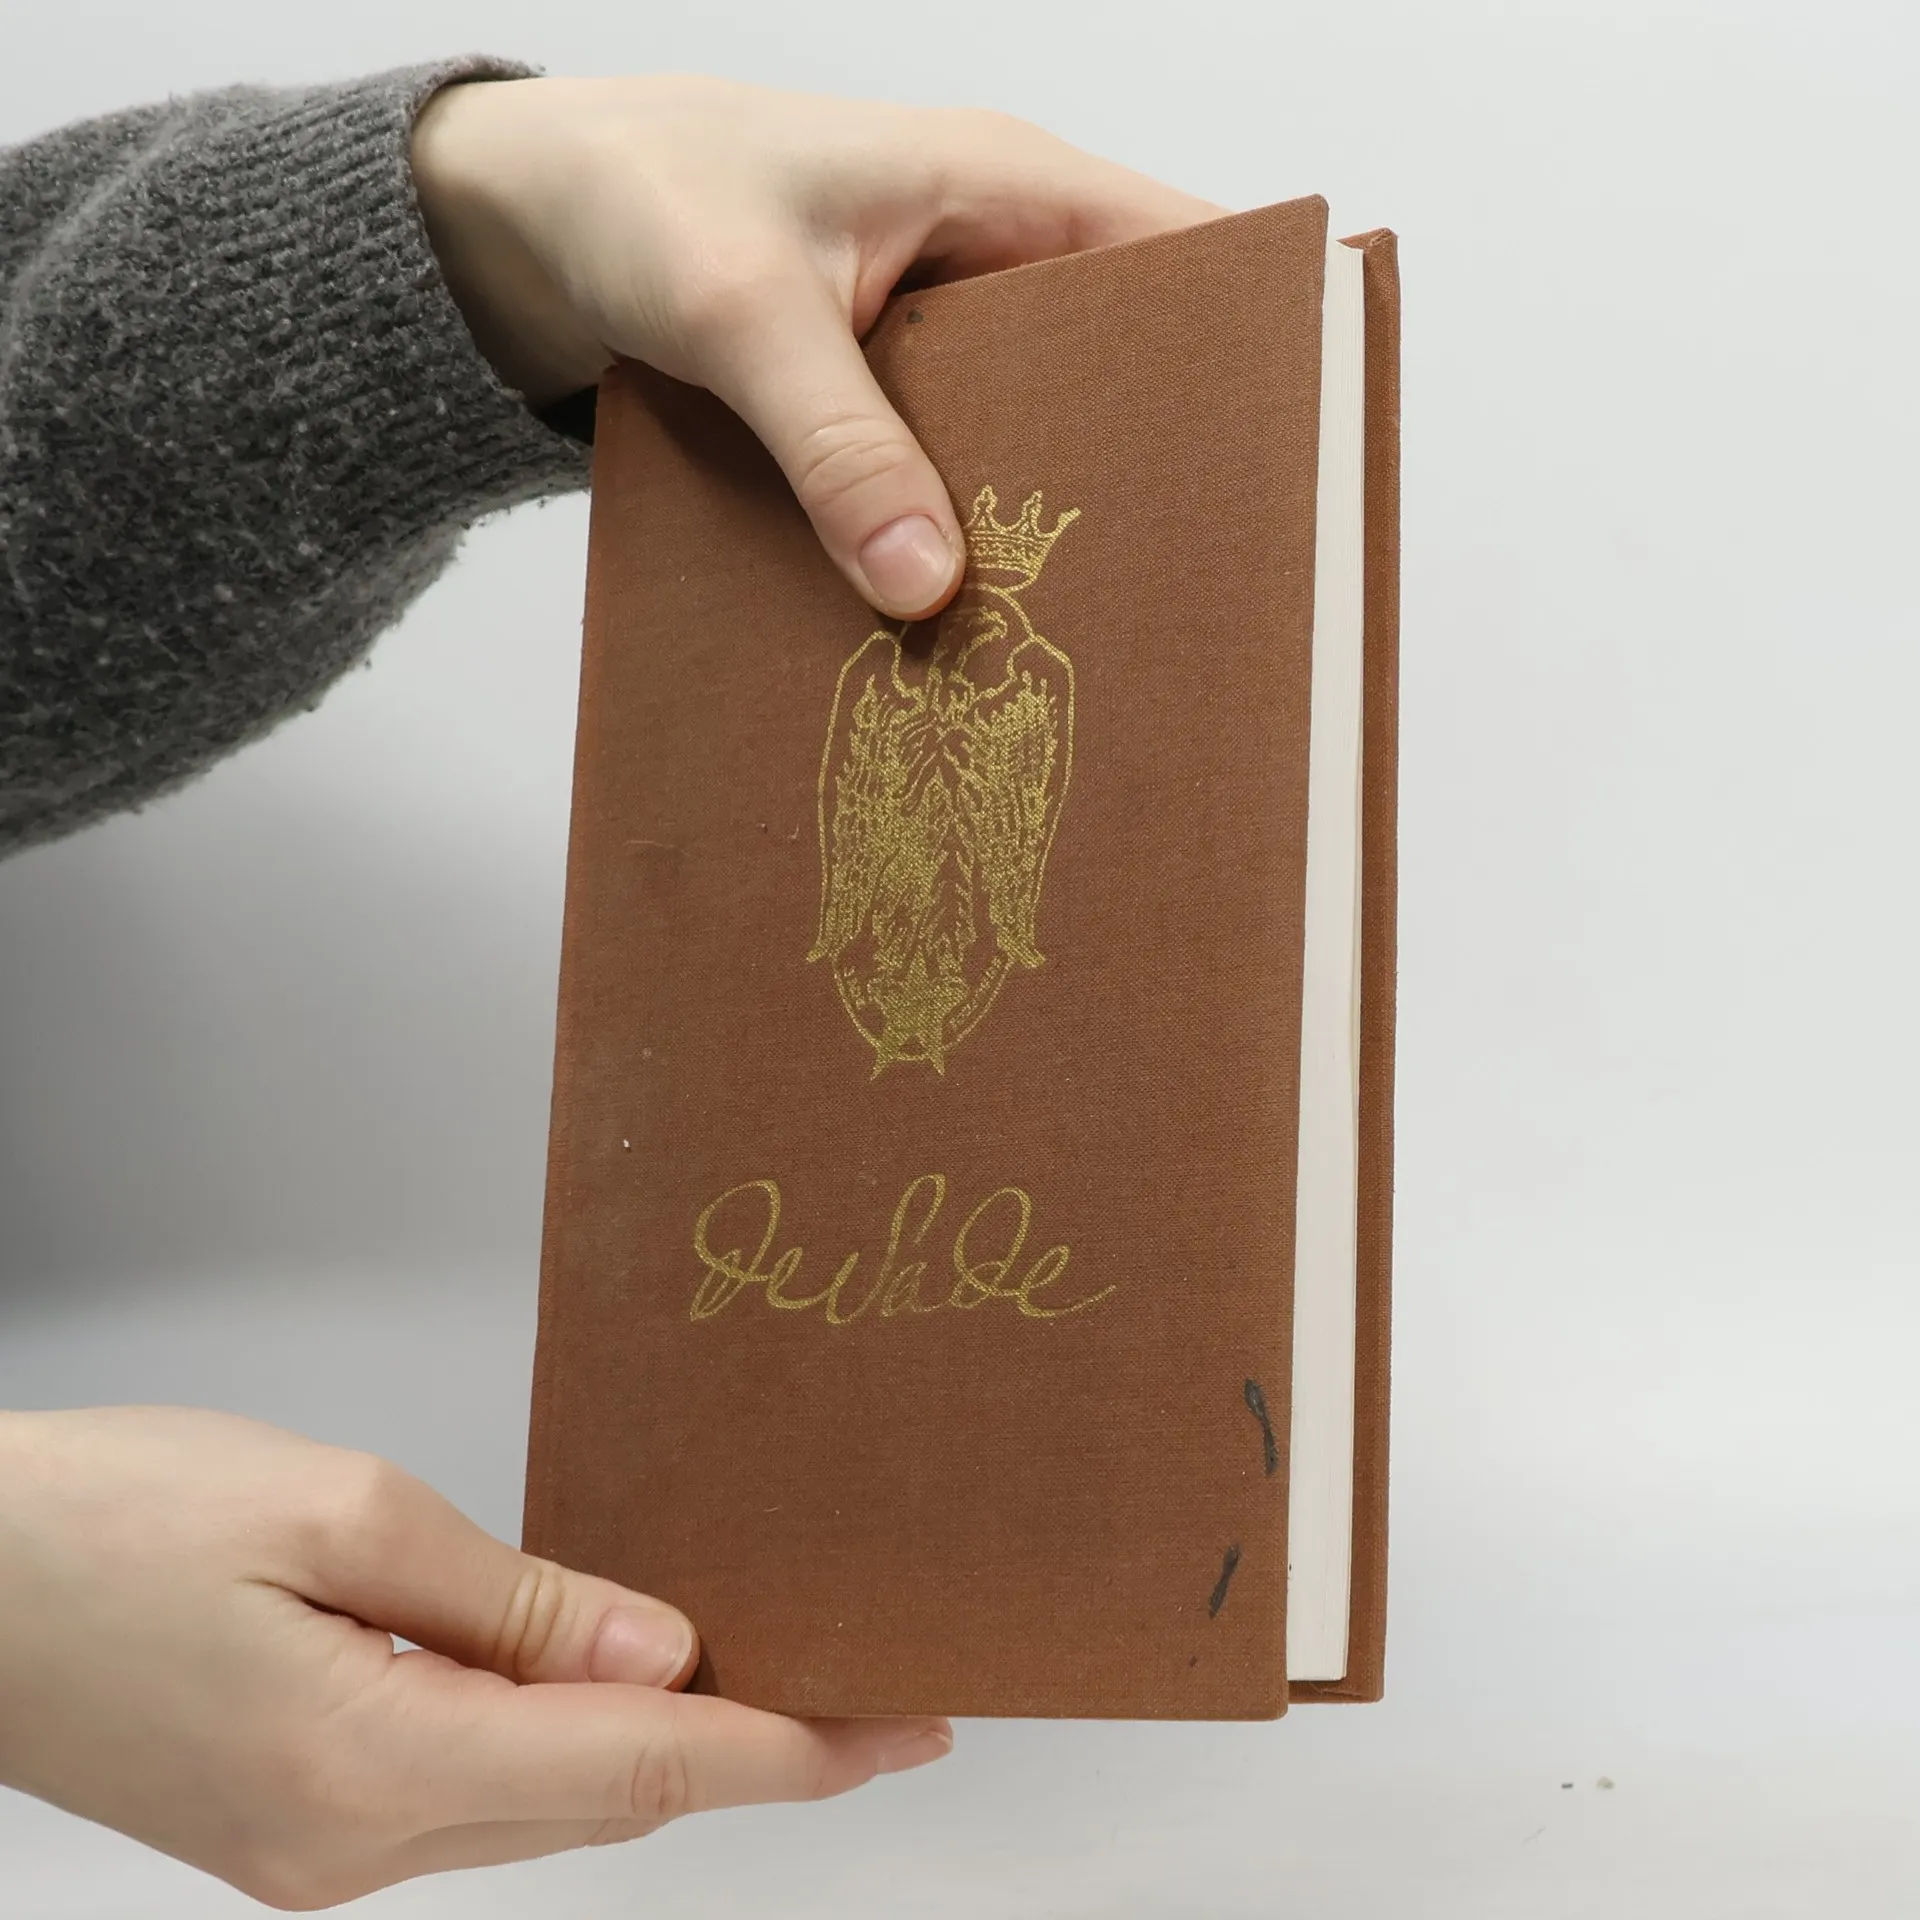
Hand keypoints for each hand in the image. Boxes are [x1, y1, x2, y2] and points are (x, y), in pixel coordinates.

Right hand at [0, 1407, 948, 1909]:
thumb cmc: (108, 1520)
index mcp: (368, 1769)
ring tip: (754, 1668)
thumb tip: (658, 1654)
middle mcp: (347, 1850)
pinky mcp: (288, 1826)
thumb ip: (515, 1600)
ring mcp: (312, 1855)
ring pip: (541, 1803)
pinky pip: (469, 1792)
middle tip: (853, 1677)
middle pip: (601, 1802)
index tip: (898, 1732)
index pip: (640, 1772)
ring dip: (649, 1742)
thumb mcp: (337, 1514)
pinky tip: (596, 1678)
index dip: (787, 1754)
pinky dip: (555, 1740)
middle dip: (739, 1745)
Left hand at [410, 75, 1220, 619]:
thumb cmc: (635, 196)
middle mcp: (993, 257)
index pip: (1187, 252)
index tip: (1290, 458)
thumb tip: (925, 584)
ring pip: (1040, 431)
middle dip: (1155, 466)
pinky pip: (955, 466)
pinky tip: (963, 608)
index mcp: (1002, 186)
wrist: (528, 217)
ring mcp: (942, 334)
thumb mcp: (738, 312)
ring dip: (1048, 514)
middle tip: (1186, 585)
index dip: (1255, 343)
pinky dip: (962, 526)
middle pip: (1129, 367)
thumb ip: (834, 443)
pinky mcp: (889, 395)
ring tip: (1086, 623)